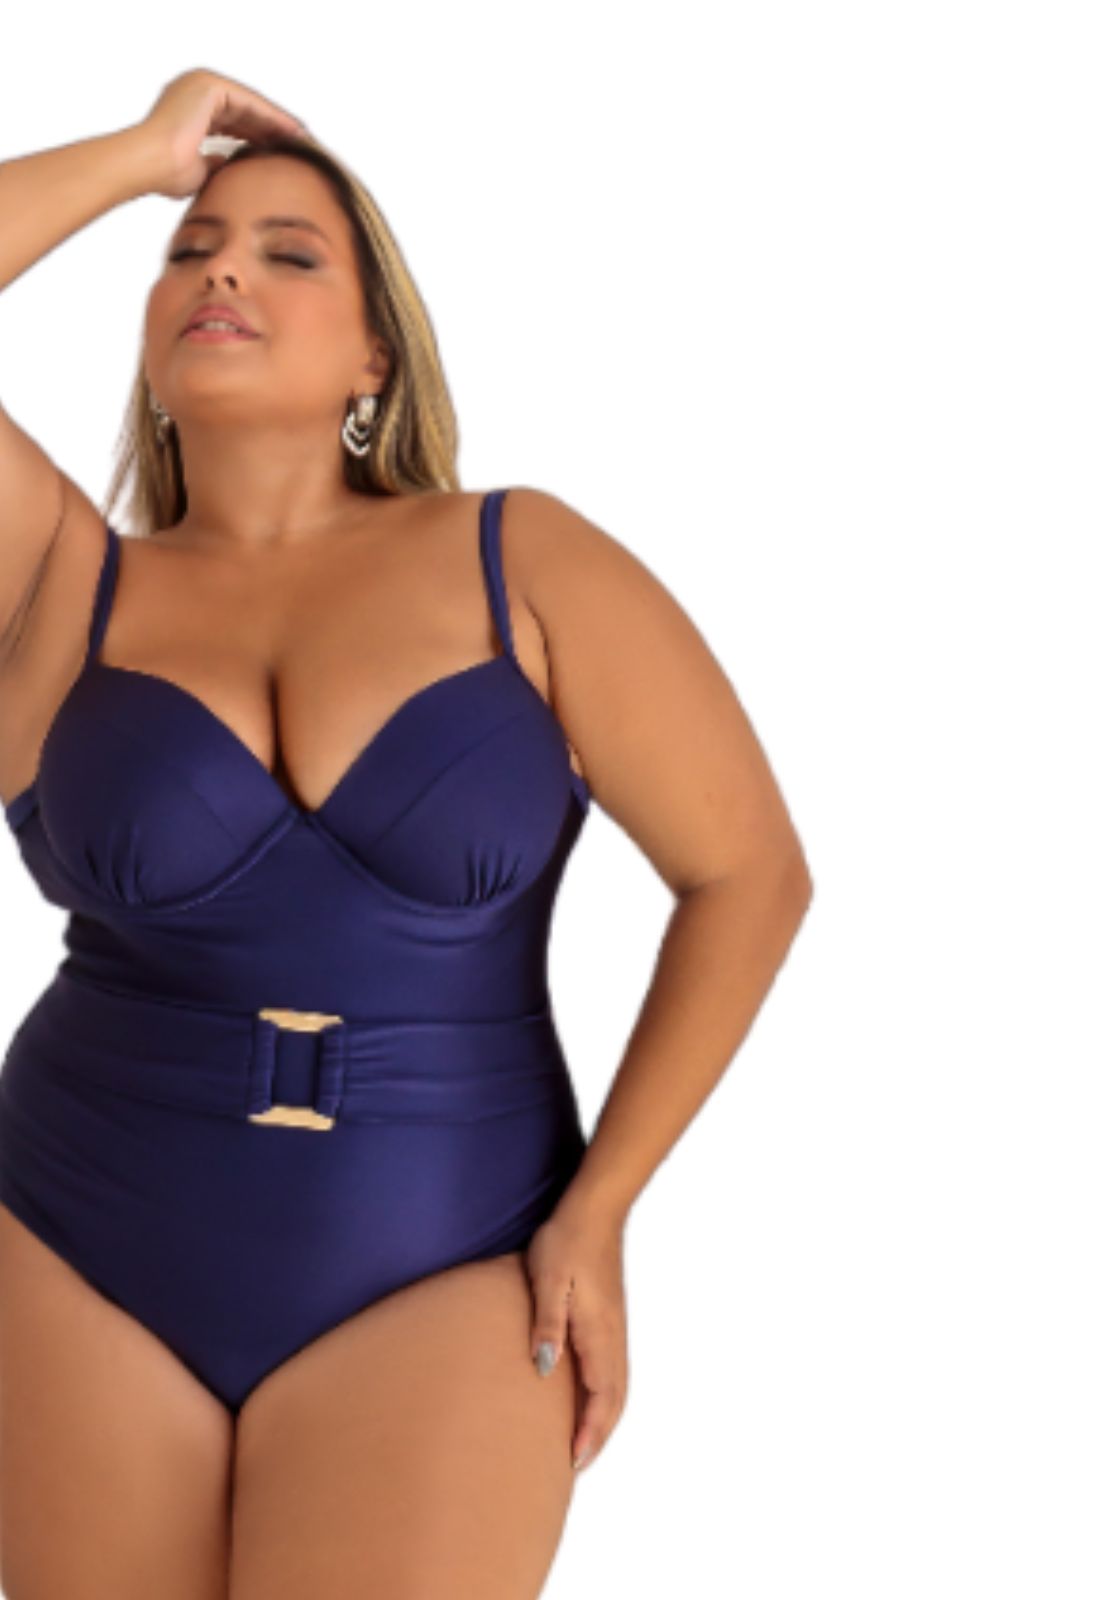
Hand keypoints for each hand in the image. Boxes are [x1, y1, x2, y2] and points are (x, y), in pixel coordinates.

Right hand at [130, 68, 307, 199]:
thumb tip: (227, 165)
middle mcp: (194, 89)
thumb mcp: (198, 169)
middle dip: (271, 128)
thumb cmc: (163, 173)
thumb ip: (214, 163)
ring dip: (276, 122)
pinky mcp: (209, 87)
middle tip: (298, 143)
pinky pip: (250, 102)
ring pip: (250, 104)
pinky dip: (271, 117)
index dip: (257, 136)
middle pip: (243, 110)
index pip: (231, 120)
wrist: (148, 164)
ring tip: (301, 139)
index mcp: (189, 107)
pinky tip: (290, 132)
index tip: (279, 151)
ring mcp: (201, 84)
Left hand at [525, 1196, 628, 1473]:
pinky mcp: (610, 1317)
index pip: (601, 1396)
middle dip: (598, 1436)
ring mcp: (615, 1327)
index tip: (572, 1462)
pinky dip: (606, 1396)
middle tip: (574, 1466)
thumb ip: (547, 1324)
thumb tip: (544, 1370)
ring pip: (617, 1386)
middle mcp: (614, 1335)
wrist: (595, 1209)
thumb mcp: (547, 1279)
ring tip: (582, 1442)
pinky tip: (588, 1397)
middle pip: (615, 1399)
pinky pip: (613, 1369)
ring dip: (604, 1419)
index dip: (588, 1433)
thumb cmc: (566, 1240)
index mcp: (599, 1332)